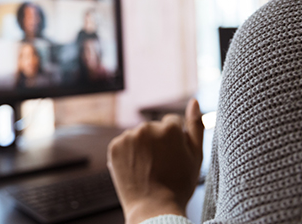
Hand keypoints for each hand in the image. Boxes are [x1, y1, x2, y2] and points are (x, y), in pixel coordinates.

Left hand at [107, 99, 203, 223]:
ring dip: (141, 147)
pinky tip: (135, 168)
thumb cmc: (179, 185)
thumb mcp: (196, 156)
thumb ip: (196, 125)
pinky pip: (123, 144)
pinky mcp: (114, 146)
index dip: (173, 141)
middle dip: (156, 142)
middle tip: (160, 166)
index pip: (171, 123)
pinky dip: (127, 154)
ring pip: (138, 136)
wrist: (154, 209)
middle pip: (153, 128)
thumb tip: (194, 101)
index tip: (172, 157)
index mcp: (169, 127)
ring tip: (147, 169)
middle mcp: (147, 127)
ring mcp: (128, 136)